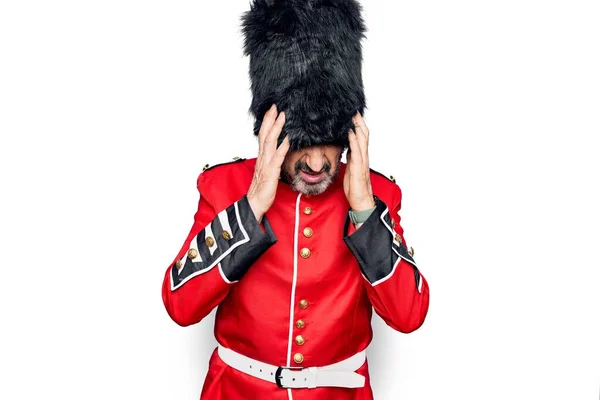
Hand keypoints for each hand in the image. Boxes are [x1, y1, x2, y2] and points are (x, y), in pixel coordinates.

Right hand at [247, 104, 289, 221]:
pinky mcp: (270, 173)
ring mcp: (265, 165)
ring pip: (270, 143)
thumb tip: (278, 151)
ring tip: (282, 117)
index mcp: (262, 158)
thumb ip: (271, 161)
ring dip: (276, 128)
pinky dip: (282, 148)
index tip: (272, 110)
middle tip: (275, 107)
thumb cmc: (261, 189)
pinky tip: (287, 139)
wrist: (254, 204)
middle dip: (270, 120)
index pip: (263, 136)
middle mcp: (262, 159)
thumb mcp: (267, 172)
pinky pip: (277, 158)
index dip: (267, 122)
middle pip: (265, 135)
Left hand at [344, 111, 374, 211]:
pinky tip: (350, 132)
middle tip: (353, 108)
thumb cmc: (356, 187)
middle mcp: (363, 156)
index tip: (353, 113)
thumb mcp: (351, 168)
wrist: (361, 201)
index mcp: (361, 156)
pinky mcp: (358, 168)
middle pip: (363, 134)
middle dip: (359, 121)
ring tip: (352, 115)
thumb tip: (347, 147)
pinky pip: (356, 151)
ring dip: (357, 126)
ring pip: (362, 140)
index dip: (358, 124)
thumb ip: (351, 157)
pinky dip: (353, 141)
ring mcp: (362, 161)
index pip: (361, 136)